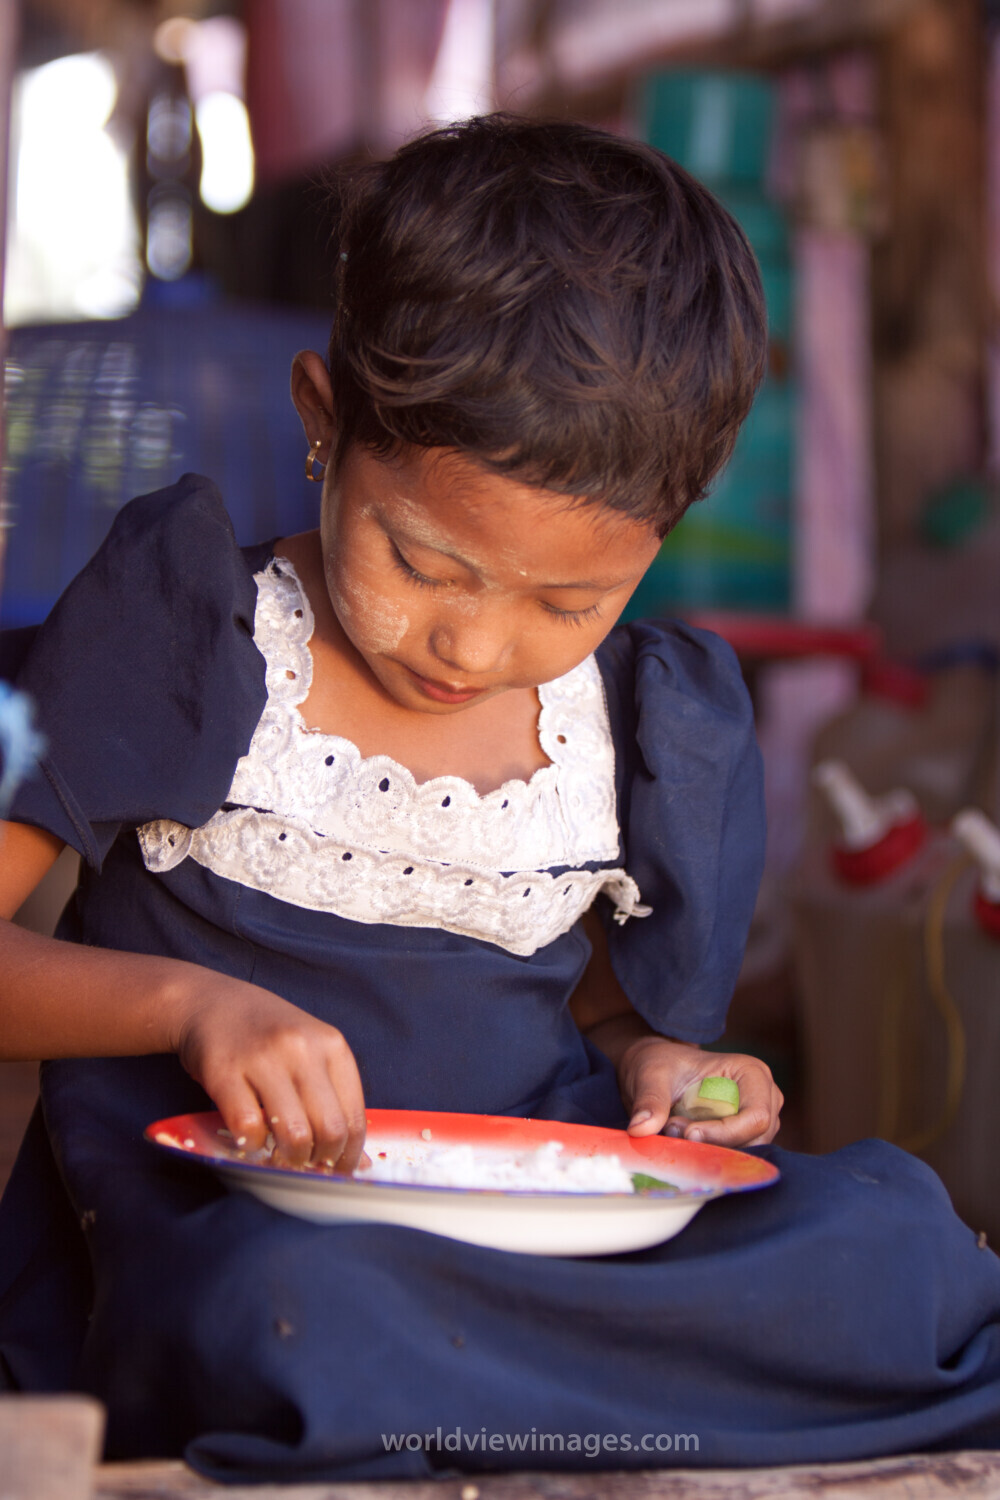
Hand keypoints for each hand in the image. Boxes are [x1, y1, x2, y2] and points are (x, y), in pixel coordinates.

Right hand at [171, 974, 367, 1170]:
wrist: (211, 1002)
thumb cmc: (266, 1034)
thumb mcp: (310, 1052)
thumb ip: (333, 1099)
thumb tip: (357, 1162)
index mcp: (332, 1045)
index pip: (354, 1117)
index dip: (349, 1155)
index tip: (336, 1171)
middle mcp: (302, 1048)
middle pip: (329, 1129)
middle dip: (320, 1161)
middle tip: (306, 1165)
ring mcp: (264, 1058)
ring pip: (293, 1133)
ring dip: (288, 1159)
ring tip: (279, 1157)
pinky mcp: (224, 1070)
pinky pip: (248, 1127)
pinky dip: (251, 1145)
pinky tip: (250, 1139)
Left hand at [619, 1035, 781, 1147]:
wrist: (657, 1072)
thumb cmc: (659, 1066)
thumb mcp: (651, 1077)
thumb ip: (650, 1101)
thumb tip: (640, 1129)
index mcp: (751, 1072)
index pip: (756, 1117)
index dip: (725, 1133)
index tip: (686, 1133)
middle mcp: (765, 1095)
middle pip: (755, 1139)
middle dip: (714, 1143)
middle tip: (674, 1129)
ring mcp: (758, 1118)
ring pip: (746, 1152)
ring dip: (710, 1150)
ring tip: (676, 1129)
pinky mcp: (747, 1135)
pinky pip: (736, 1156)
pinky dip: (710, 1155)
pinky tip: (685, 1141)